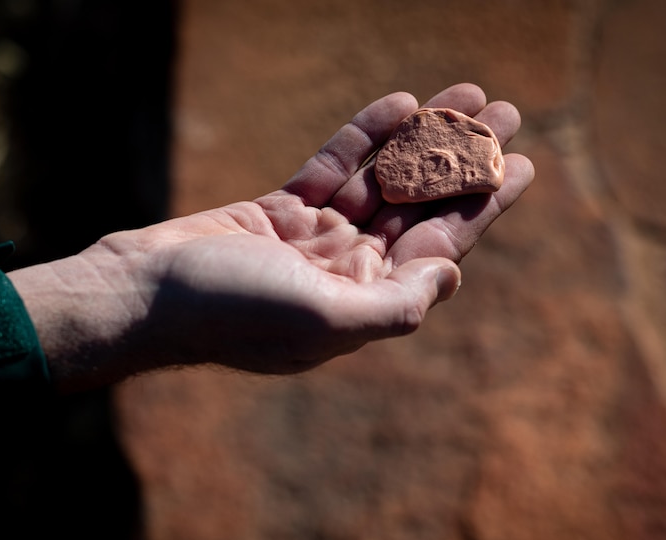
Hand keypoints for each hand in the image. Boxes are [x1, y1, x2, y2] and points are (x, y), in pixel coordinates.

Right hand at [9, 83, 534, 391]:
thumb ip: (397, 303)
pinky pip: (333, 167)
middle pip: (420, 206)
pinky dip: (365, 137)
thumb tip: (453, 274)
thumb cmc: (231, 312)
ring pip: (382, 180)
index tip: (522, 164)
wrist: (143, 293)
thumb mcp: (324, 319)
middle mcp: (346, 271)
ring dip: (422, 138)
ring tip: (464, 94)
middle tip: (504, 114)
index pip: (441, 245)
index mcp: (365, 301)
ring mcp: (313, 238)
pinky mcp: (279, 210)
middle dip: (462, 161)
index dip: (485, 204)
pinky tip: (399, 106)